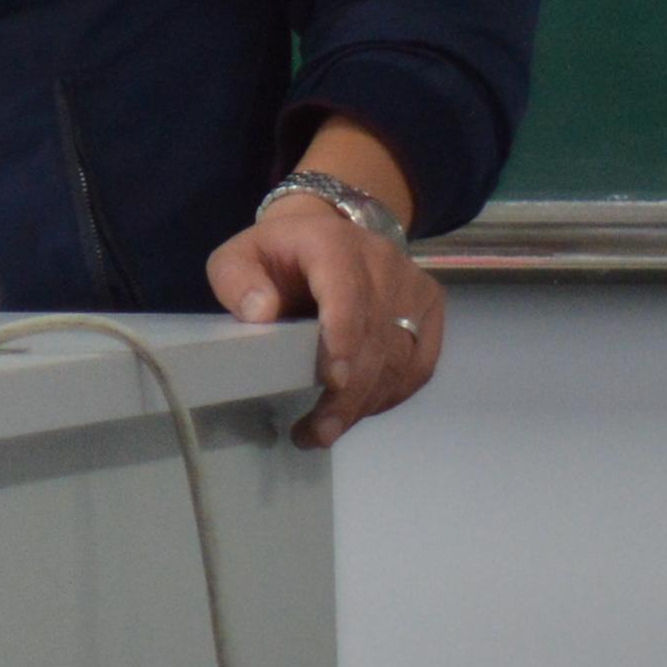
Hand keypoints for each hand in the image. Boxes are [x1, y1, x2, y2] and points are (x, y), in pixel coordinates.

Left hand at [205, 145, 444, 444]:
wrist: (328, 233)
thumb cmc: (277, 255)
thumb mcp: (238, 257)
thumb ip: (237, 281)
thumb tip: (260, 313)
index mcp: (334, 244)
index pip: (346, 292)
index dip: (342, 337)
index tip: (331, 381)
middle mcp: (384, 262)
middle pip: (376, 336)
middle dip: (348, 393)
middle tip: (318, 432)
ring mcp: (413, 286)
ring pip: (400, 358)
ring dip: (365, 403)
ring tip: (325, 431)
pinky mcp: (429, 310)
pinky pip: (417, 365)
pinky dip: (388, 395)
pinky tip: (356, 412)